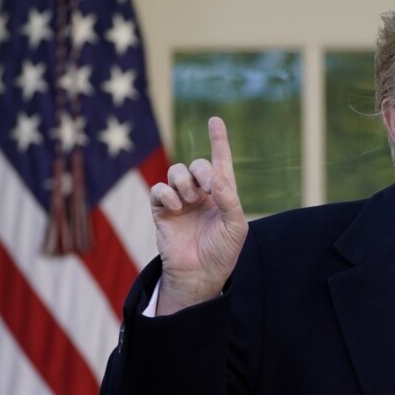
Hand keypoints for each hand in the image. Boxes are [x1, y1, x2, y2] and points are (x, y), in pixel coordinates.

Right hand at [149, 117, 248, 314]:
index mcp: (222, 195)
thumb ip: (229, 199)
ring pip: (176, 172)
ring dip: (183, 181)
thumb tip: (217, 177)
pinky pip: (158, 190)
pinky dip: (166, 194)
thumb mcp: (236, 226)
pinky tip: (176, 207)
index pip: (221, 162)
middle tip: (206, 188)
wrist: (200, 274)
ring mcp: (181, 201)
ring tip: (190, 200)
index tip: (215, 120)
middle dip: (202, 171)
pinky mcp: (162, 211)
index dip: (219, 141)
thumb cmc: (222, 252)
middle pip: (197, 165)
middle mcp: (201, 194)